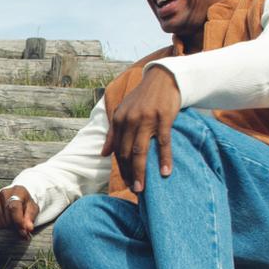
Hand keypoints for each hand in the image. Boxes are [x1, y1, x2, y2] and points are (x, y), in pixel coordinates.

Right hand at [0, 185, 38, 236]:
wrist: (16, 195)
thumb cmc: (25, 202)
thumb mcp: (33, 208)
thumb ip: (31, 218)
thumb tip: (28, 229)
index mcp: (17, 191)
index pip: (14, 208)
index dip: (19, 222)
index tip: (24, 232)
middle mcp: (4, 193)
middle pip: (8, 218)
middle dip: (16, 225)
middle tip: (21, 224)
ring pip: (2, 223)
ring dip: (9, 226)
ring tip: (14, 220)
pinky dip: (2, 224)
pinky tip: (6, 218)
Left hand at [101, 66, 180, 192]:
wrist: (163, 79)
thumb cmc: (142, 98)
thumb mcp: (123, 112)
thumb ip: (113, 133)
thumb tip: (104, 154)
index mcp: (119, 120)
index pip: (117, 149)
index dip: (121, 168)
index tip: (125, 182)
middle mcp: (130, 121)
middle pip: (127, 153)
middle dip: (129, 174)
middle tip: (134, 190)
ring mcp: (147, 120)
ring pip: (141, 151)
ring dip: (141, 172)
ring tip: (142, 188)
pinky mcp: (163, 118)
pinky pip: (163, 143)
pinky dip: (164, 159)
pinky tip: (165, 172)